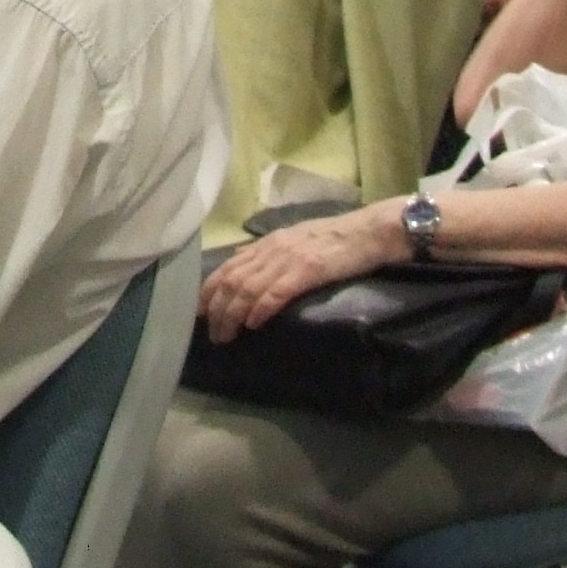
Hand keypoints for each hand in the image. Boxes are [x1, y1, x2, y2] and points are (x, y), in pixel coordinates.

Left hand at [197, 202, 406, 340]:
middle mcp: (272, 249)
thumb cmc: (333, 238)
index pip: (227, 268)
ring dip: (233, 315)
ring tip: (227, 336)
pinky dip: (260, 309)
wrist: (367, 231)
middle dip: (217, 311)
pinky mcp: (307, 270)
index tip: (199, 313)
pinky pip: (276, 292)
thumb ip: (264, 251)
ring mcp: (288, 259)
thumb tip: (236, 259)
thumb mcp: (291, 238)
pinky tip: (253, 324)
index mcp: (267, 243)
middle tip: (214, 335)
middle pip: (232, 281)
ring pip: (248, 289)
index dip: (208, 292)